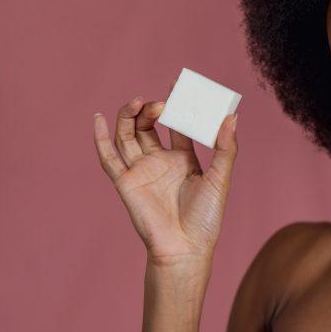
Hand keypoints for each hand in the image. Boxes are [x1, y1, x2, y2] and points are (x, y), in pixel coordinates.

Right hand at [93, 89, 238, 266]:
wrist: (184, 248)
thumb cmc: (205, 219)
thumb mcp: (221, 179)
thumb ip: (226, 148)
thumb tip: (232, 117)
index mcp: (183, 159)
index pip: (177, 125)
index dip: (177, 105)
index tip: (177, 83)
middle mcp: (159, 162)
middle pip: (148, 126)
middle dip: (152, 110)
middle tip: (161, 101)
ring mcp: (140, 170)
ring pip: (128, 135)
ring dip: (130, 116)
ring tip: (140, 102)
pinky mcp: (125, 181)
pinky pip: (108, 157)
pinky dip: (100, 137)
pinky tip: (98, 118)